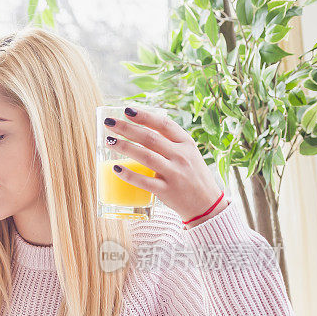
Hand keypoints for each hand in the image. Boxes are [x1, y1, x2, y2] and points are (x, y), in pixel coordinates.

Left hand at [103, 106, 229, 227]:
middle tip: (109, 122)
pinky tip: (115, 168)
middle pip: (150, 138)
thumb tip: (144, 127)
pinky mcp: (167, 191)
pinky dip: (128, 174)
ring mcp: (174, 174)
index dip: (144, 116)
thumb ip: (171, 142)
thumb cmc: (193, 176)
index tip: (127, 110)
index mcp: (187, 144)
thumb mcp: (189, 154)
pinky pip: (144, 181)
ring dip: (124, 147)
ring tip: (109, 141)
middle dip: (127, 128)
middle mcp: (181, 156)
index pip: (164, 124)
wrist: (207, 204)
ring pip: (146, 156)